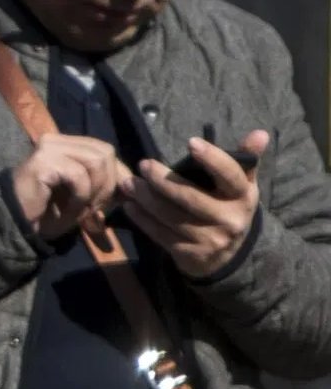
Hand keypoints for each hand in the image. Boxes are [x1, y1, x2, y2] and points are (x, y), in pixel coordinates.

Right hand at [10, 132, 132, 238]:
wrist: (14, 224)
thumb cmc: (48, 212)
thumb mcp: (84, 196)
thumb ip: (105, 184)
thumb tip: (132, 182)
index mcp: (67, 144)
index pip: (105, 150)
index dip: (117, 175)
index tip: (116, 200)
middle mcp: (56, 140)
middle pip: (105, 153)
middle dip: (108, 185)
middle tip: (96, 208)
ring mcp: (48, 148)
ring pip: (95, 162)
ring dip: (95, 192)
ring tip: (83, 210)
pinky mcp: (43, 161)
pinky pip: (78, 176)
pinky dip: (81, 198)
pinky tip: (71, 210)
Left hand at [125, 130, 268, 280]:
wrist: (228, 255)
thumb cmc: (229, 207)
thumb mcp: (241, 186)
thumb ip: (245, 159)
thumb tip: (261, 133)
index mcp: (243, 197)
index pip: (230, 176)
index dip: (212, 159)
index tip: (191, 142)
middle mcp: (229, 219)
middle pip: (191, 197)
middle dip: (163, 180)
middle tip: (144, 164)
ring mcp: (209, 239)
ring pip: (171, 216)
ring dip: (146, 198)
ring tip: (128, 183)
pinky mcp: (190, 253)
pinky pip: (160, 234)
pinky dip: (142, 219)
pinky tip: (129, 205)